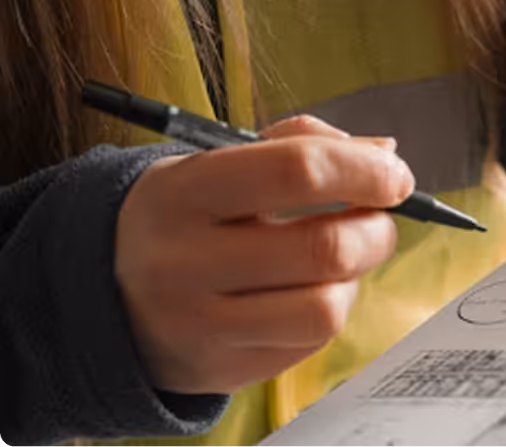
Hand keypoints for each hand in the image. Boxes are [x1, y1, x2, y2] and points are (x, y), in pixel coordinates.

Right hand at [115, 116, 411, 394]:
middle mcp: (184, 261)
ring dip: (357, 276)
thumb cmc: (187, 212)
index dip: (364, 170)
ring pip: (325, 307)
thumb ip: (304, 144)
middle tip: (380, 217)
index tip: (395, 174)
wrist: (101, 288)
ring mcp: (199, 324)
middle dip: (378, 229)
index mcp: (185, 190)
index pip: (297, 170)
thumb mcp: (220, 160)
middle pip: (324, 249)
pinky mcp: (219, 368)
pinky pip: (309, 343)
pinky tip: (310, 289)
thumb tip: (386, 151)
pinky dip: (330, 309)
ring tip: (344, 256)